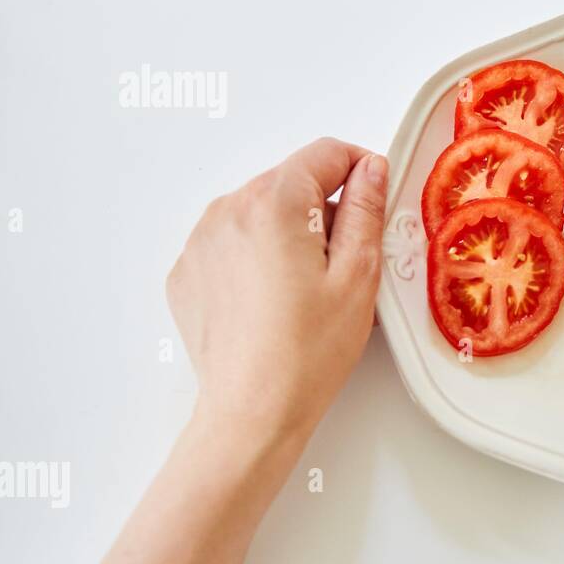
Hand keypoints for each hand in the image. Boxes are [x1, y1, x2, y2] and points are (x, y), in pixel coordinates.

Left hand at [167, 137, 388, 440]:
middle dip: (323, 209)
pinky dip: (256, 257)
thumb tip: (370, 170)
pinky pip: (232, 243)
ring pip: (260, 212)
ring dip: (288, 233)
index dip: (360, 169)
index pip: (326, 154)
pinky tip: (275, 300)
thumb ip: (366, 209)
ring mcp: (201, 241)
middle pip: (291, 182)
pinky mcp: (189, 272)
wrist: (252, 410)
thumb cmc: (306, 353)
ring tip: (307, 289)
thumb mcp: (358, 274)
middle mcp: (229, 211)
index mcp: (275, 203)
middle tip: (345, 263)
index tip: (374, 196)